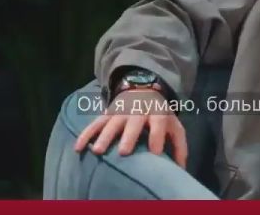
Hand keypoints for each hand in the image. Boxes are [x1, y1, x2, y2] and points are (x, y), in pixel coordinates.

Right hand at [73, 88, 187, 168]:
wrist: (143, 90)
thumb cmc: (160, 116)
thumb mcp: (174, 126)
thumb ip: (179, 146)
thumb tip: (181, 168)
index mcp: (157, 114)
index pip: (158, 124)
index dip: (157, 137)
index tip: (155, 152)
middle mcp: (138, 112)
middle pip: (134, 124)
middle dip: (129, 137)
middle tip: (124, 152)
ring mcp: (120, 113)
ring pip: (111, 124)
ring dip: (104, 137)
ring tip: (97, 151)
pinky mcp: (106, 114)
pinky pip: (95, 124)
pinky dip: (86, 135)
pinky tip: (78, 147)